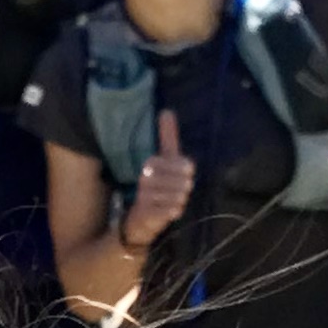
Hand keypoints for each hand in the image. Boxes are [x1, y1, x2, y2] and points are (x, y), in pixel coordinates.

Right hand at [119, 110, 196, 250]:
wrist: (140, 217)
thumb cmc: (157, 185)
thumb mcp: (164, 160)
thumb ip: (167, 137)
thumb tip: (166, 110)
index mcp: (152, 163)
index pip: (184, 164)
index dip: (187, 171)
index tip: (183, 174)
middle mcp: (146, 177)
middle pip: (183, 181)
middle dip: (184, 188)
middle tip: (178, 191)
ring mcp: (145, 195)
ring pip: (179, 196)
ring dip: (180, 200)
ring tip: (174, 200)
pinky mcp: (147, 212)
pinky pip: (171, 210)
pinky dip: (175, 211)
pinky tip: (172, 211)